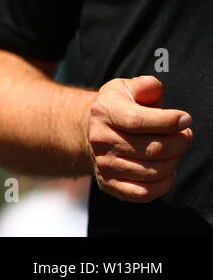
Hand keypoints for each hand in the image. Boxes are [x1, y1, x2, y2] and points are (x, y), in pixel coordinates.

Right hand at [83, 75, 191, 202]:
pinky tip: (166, 171)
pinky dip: (164, 184)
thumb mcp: (128, 89)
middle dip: (179, 143)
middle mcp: (99, 139)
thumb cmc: (120, 108)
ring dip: (174, 162)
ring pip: (154, 171)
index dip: (168, 122)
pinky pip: (145, 193)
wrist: (93, 131)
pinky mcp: (109, 184)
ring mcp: (103, 163)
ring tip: (174, 151)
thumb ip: (144, 86)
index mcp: (103, 111)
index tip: (185, 119)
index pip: (138, 121)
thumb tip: (152, 86)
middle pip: (152, 149)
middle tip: (185, 136)